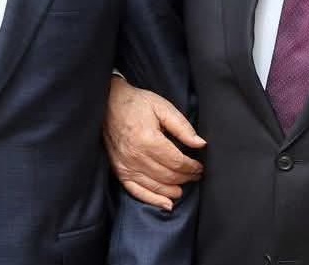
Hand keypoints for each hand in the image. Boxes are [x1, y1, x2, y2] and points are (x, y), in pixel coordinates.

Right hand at [103, 77, 204, 210]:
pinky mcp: (119, 171)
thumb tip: (200, 144)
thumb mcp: (162, 107)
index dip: (191, 167)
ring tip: (184, 188)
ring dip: (173, 190)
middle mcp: (136, 156)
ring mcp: (126, 166)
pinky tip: (166, 204)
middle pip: (168, 176)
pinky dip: (153, 200)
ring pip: (156, 186)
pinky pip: (137, 191)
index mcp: (148, 139)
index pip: (176, 162)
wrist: (108, 104)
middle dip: (185, 178)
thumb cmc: (137, 103)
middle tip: (196, 175)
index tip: (200, 167)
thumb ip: (182, 126)